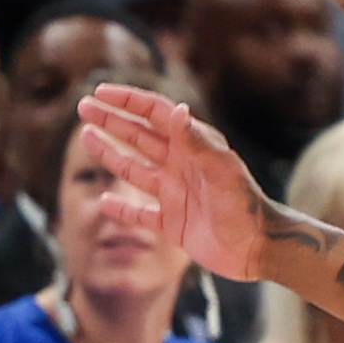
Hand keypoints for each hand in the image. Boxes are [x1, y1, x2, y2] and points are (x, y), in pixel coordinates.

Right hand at [76, 80, 278, 284]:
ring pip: (134, 169)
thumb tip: (175, 110)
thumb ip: (198, 141)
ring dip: (110, 152)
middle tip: (83, 106)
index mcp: (193, 148)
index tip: (101, 93)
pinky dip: (121, 208)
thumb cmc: (246, 207)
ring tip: (86, 136)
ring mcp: (174, 195)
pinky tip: (104, 201)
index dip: (128, 102)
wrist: (260, 249)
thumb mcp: (223, 171)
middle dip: (112, 120)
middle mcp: (180, 167)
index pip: (156, 116)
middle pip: (139, 137)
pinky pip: (139, 213)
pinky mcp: (172, 224)